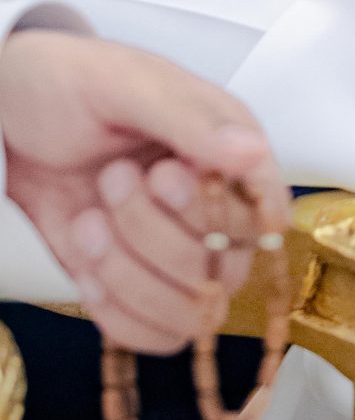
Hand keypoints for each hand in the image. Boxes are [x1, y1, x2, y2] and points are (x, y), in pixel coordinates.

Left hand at [0, 28, 288, 351]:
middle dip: (152, 232)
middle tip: (111, 178)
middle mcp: (214, 207)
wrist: (7, 112)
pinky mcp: (137, 284)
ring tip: (90, 223)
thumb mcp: (127, 84)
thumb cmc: (70, 83)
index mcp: (230, 151)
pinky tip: (86, 267)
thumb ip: (192, 120)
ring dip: (129, 276)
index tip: (164, 176)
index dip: (214, 210)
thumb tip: (255, 152)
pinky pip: (153, 335)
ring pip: (189, 311)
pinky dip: (116, 313)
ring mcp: (175, 251)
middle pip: (222, 269)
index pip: (263, 216)